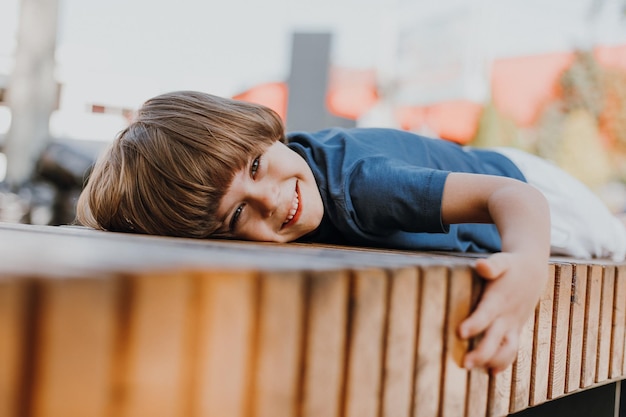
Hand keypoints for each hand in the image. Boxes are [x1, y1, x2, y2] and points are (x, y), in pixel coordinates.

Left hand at [458, 252, 547, 372]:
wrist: (533, 272)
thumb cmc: (511, 267)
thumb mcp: (502, 261)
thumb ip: (492, 265)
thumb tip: (481, 265)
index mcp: (500, 299)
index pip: (486, 314)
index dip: (475, 324)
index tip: (460, 333)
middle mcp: (507, 316)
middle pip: (495, 338)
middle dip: (481, 352)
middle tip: (464, 363)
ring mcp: (513, 325)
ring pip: (507, 349)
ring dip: (492, 361)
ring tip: (474, 369)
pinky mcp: (515, 330)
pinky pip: (512, 350)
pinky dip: (504, 362)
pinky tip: (492, 372)